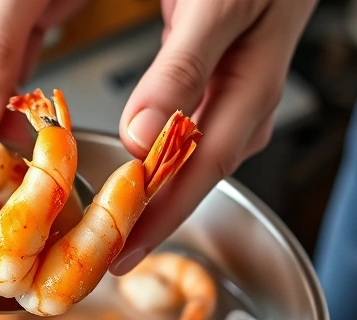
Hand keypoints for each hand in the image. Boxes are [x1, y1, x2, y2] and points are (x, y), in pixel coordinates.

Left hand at [109, 0, 316, 274]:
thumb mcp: (218, 4)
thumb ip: (181, 69)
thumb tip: (142, 138)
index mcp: (250, 90)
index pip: (199, 173)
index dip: (159, 220)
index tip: (119, 256)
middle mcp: (248, 102)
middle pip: (196, 176)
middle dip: (154, 219)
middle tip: (106, 255)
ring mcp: (239, 90)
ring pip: (194, 158)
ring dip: (156, 191)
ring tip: (113, 221)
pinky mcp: (224, 76)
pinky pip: (190, 130)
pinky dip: (158, 153)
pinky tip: (134, 160)